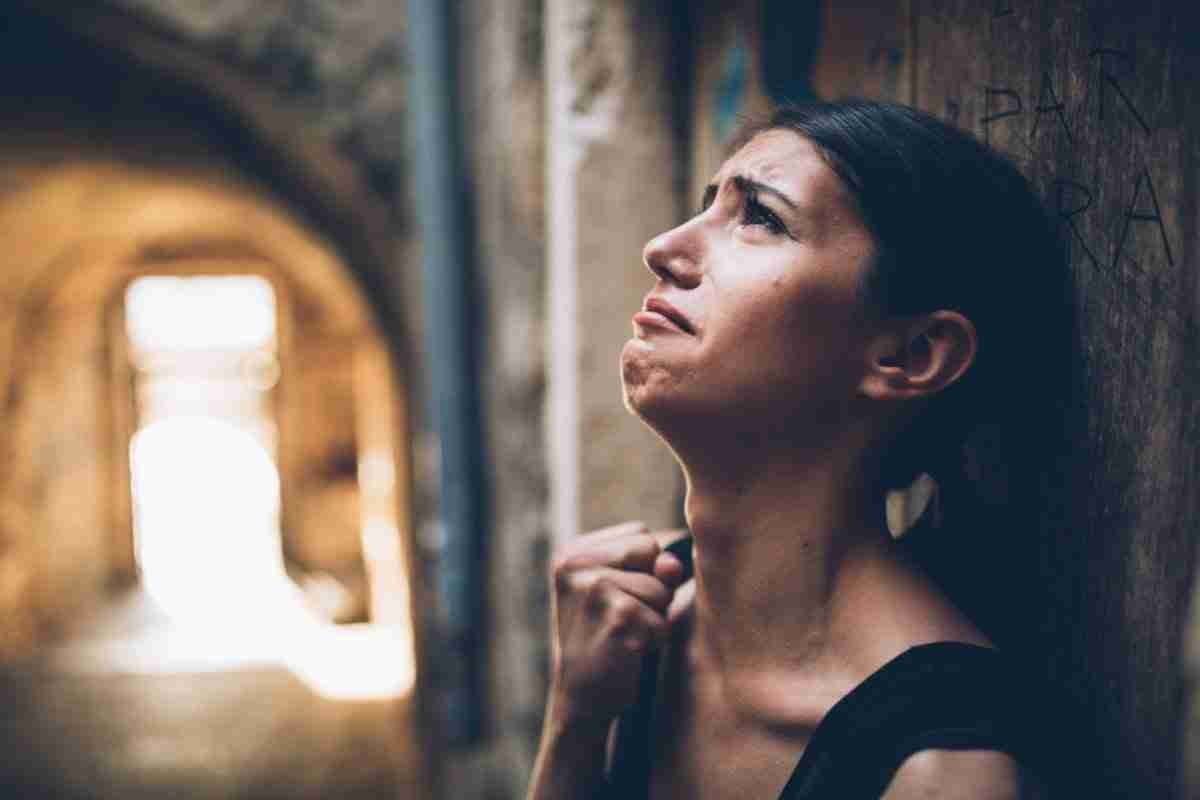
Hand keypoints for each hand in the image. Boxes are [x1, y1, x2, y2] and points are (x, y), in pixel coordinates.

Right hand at [546, 522, 689, 730]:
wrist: (581, 699)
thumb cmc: (608, 639)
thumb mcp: (627, 593)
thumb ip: (654, 569)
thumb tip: (671, 565)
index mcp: (572, 553)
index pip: (640, 535)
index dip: (644, 569)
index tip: (616, 599)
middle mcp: (575, 564)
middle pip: (652, 551)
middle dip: (651, 587)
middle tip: (620, 618)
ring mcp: (593, 588)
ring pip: (661, 588)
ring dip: (653, 616)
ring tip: (622, 635)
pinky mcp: (617, 616)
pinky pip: (662, 620)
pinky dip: (653, 640)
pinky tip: (625, 652)